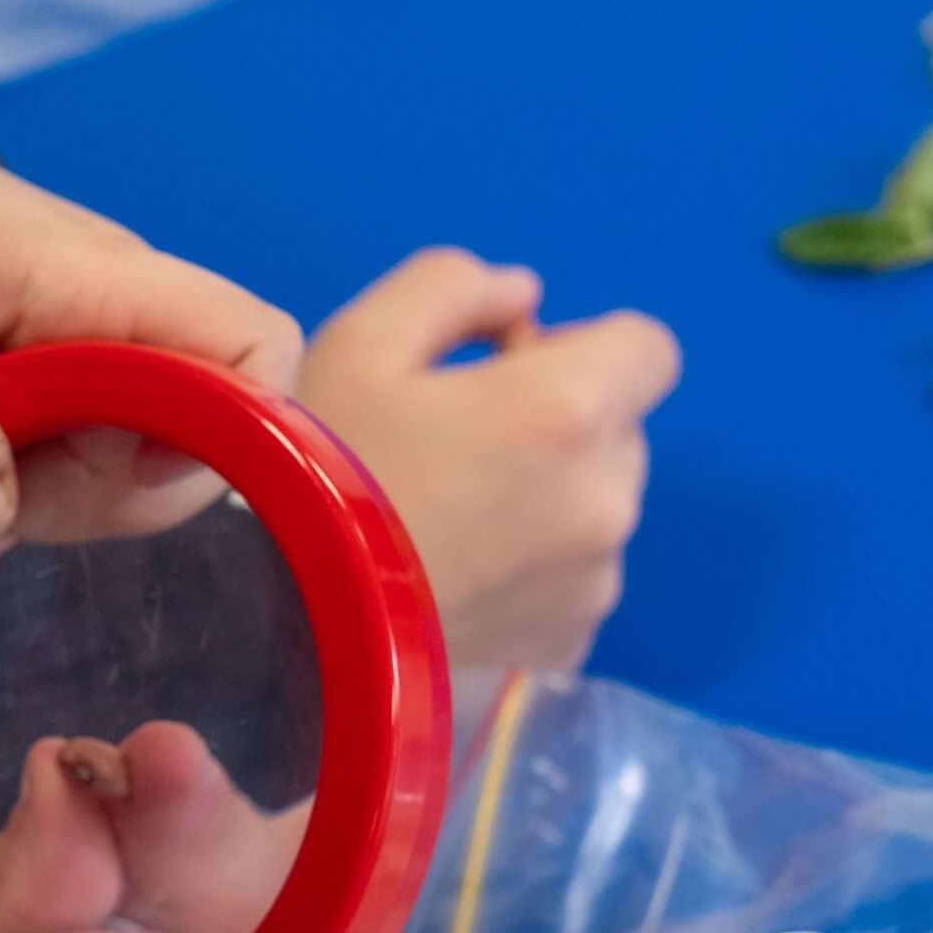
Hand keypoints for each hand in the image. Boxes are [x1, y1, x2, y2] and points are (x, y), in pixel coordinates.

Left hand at [0, 87, 301, 564]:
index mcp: (89, 277)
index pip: (253, 348)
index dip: (228, 434)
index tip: (115, 473)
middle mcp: (116, 313)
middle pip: (186, 448)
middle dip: (79, 504)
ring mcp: (89, 350)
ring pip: (119, 477)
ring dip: (23, 517)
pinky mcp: (53, 385)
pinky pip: (62, 471)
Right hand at [296, 248, 681, 671]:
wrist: (282, 626)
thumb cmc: (320, 475)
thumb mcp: (361, 340)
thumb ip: (454, 287)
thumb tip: (522, 298)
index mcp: (571, 409)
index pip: (650, 348)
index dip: (582, 348)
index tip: (507, 372)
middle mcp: (607, 498)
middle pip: (623, 432)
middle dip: (563, 425)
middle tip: (460, 448)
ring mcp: (595, 583)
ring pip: (598, 510)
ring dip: (551, 500)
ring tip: (451, 523)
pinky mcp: (570, 645)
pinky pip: (574, 583)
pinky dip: (535, 573)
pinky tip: (458, 579)